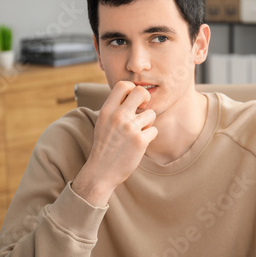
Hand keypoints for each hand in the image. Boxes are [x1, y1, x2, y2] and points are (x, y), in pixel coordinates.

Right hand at [73, 81, 157, 205]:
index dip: (132, 89)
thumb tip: (130, 92)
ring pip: (151, 114)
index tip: (133, 100)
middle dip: (146, 99)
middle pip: (141, 92)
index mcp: (107, 110)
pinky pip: (154, 130)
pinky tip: (139, 144)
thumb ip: (114, 108)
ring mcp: (130, 128)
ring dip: (147, 123)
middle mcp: (118, 116)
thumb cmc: (104, 146)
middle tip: (143, 109)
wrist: (101, 171)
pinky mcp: (140, 141)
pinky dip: (149, 137)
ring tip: (137, 133)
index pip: (123, 85)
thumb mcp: (103, 122)